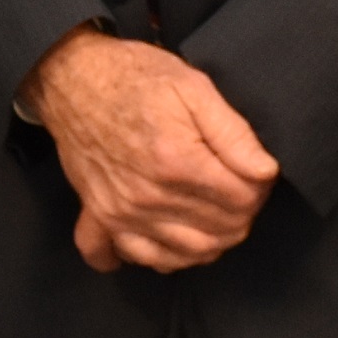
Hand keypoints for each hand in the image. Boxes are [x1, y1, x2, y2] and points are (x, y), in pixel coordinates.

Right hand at [22, 27, 277, 273]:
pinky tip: (172, 242)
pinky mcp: (100, 217)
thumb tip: (265, 172)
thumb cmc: (136, 77)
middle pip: (219, 232)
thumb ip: (233, 133)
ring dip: (212, 241)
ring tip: (216, 214)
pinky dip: (160, 259)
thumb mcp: (194, 87)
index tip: (257, 171)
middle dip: (241, 214)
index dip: (259, 187)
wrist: (73, 78)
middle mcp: (149, 197)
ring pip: (186, 254)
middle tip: (239, 189)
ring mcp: (121, 213)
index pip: (241, 200)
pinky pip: (134, 258)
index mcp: (177, 162)